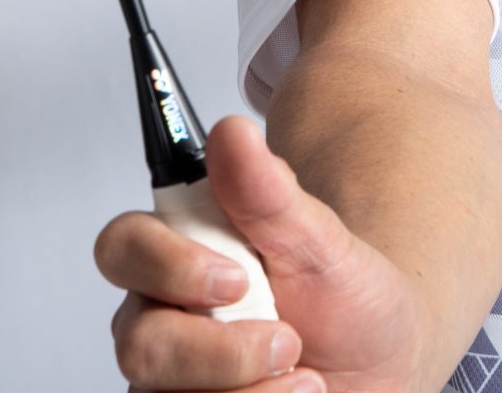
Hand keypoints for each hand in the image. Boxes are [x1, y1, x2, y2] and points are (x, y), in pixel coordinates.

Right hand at [96, 118, 426, 392]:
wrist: (378, 361)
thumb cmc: (342, 295)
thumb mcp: (322, 242)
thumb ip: (269, 193)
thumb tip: (232, 132)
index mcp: (176, 255)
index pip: (123, 247)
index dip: (168, 265)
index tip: (235, 277)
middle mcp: (160, 319)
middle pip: (141, 344)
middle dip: (222, 352)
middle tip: (288, 341)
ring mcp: (171, 381)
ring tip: (305, 379)